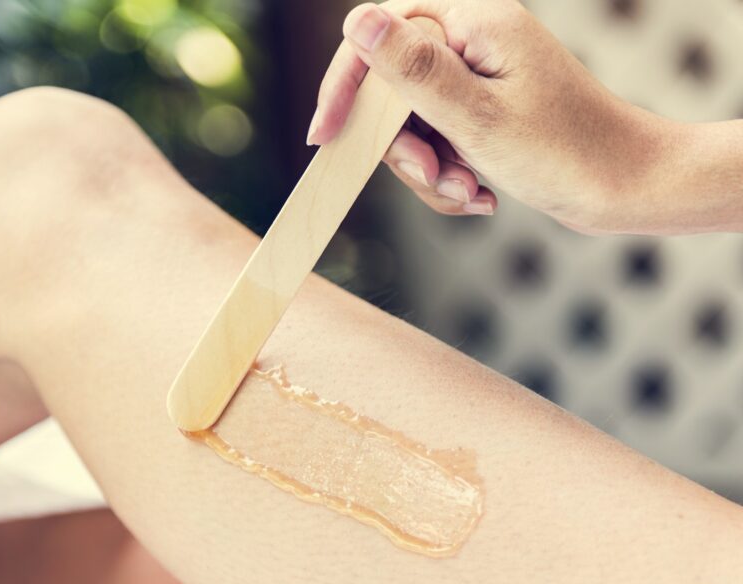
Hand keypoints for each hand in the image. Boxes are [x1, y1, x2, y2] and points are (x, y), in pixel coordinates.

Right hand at [309, 0, 673, 232]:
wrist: (627, 188)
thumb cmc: (565, 153)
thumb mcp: (476, 115)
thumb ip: (412, 68)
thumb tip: (357, 19)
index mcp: (475, 23)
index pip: (380, 36)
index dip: (346, 87)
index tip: (324, 137)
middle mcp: (474, 40)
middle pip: (392, 89)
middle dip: (404, 146)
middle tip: (435, 176)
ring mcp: (479, 76)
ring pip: (410, 124)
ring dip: (430, 170)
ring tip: (469, 193)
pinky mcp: (484, 109)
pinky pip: (436, 142)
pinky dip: (448, 176)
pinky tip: (480, 196)